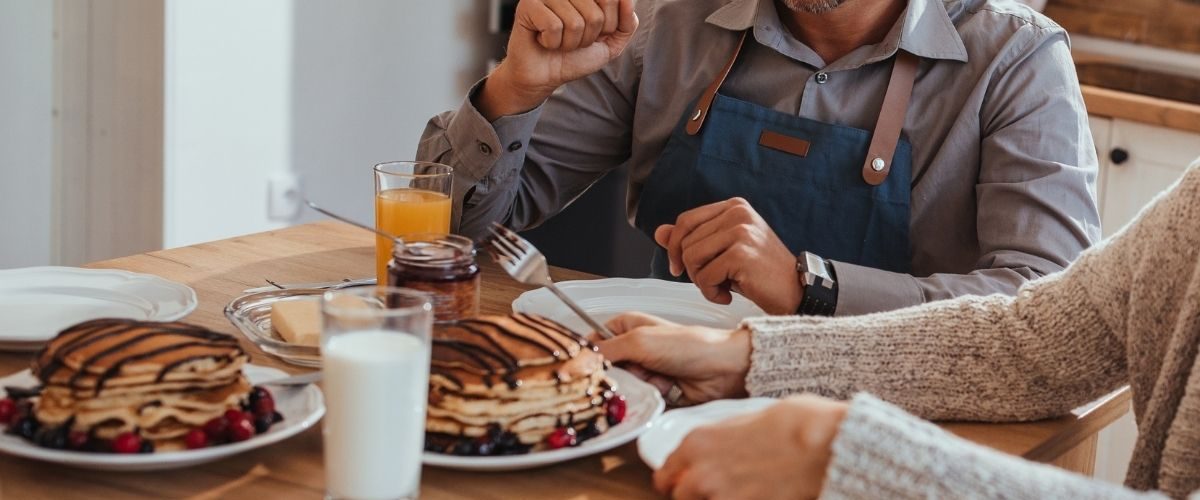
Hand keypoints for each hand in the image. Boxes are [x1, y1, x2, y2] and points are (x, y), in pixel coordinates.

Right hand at [477, 0, 638, 119]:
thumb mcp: (610, 43)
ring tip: (558, 42)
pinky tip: (543, 41)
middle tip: (572, 41)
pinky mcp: (528, 5)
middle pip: (595, 15)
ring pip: (574, 22)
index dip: (608, 25)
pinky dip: (552, 42)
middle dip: (588, 38)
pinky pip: (553, 25)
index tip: (593, 33)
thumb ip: (627, 23)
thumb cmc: (574, 57)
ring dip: (569, 43)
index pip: (611, 1)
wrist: (544, 77)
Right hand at [593, 312, 749, 403]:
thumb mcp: (640, 341)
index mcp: (627, 326)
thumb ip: (606, 350)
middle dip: (620, 375)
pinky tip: (666, 388)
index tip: (590, 367)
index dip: (591, 356)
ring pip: (624, 386)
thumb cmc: (689, 345)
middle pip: (608, 368)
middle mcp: (635, 346)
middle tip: (635, 371)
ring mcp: (647, 368)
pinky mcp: (657, 388)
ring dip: (638, 386)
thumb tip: (580, 360)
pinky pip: (640, 399)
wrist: (723, 368)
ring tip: (657, 378)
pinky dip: (650, 396)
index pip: (595, 341)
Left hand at [654, 395, 848, 499]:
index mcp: (697, 443)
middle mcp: (702, 474)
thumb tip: (726, 443)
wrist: (825, 447)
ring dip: (714, 499)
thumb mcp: (749, 417)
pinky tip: (758, 495)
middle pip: (680, 496)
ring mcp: (722, 499)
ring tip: (739, 490)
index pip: (666, 472)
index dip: (675, 477)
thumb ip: (726, 435)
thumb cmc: (797, 424)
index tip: (682, 480)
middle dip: (693, 494)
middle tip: (710, 490)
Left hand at [655, 198, 801, 314]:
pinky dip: (711, 292)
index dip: (674, 247)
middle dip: (691, 269)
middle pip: (685, 241)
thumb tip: (659, 232)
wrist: (796, 291)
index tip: (677, 268)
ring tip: (720, 288)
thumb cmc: (759, 273)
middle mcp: (738, 213)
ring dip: (700, 281)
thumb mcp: (723, 251)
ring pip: (691, 258)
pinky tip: (728, 295)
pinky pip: (705, 276)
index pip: (685, 221)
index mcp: (734, 207)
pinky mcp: (741, 253)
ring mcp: (741, 231)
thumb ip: (692, 239)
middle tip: (711, 282)